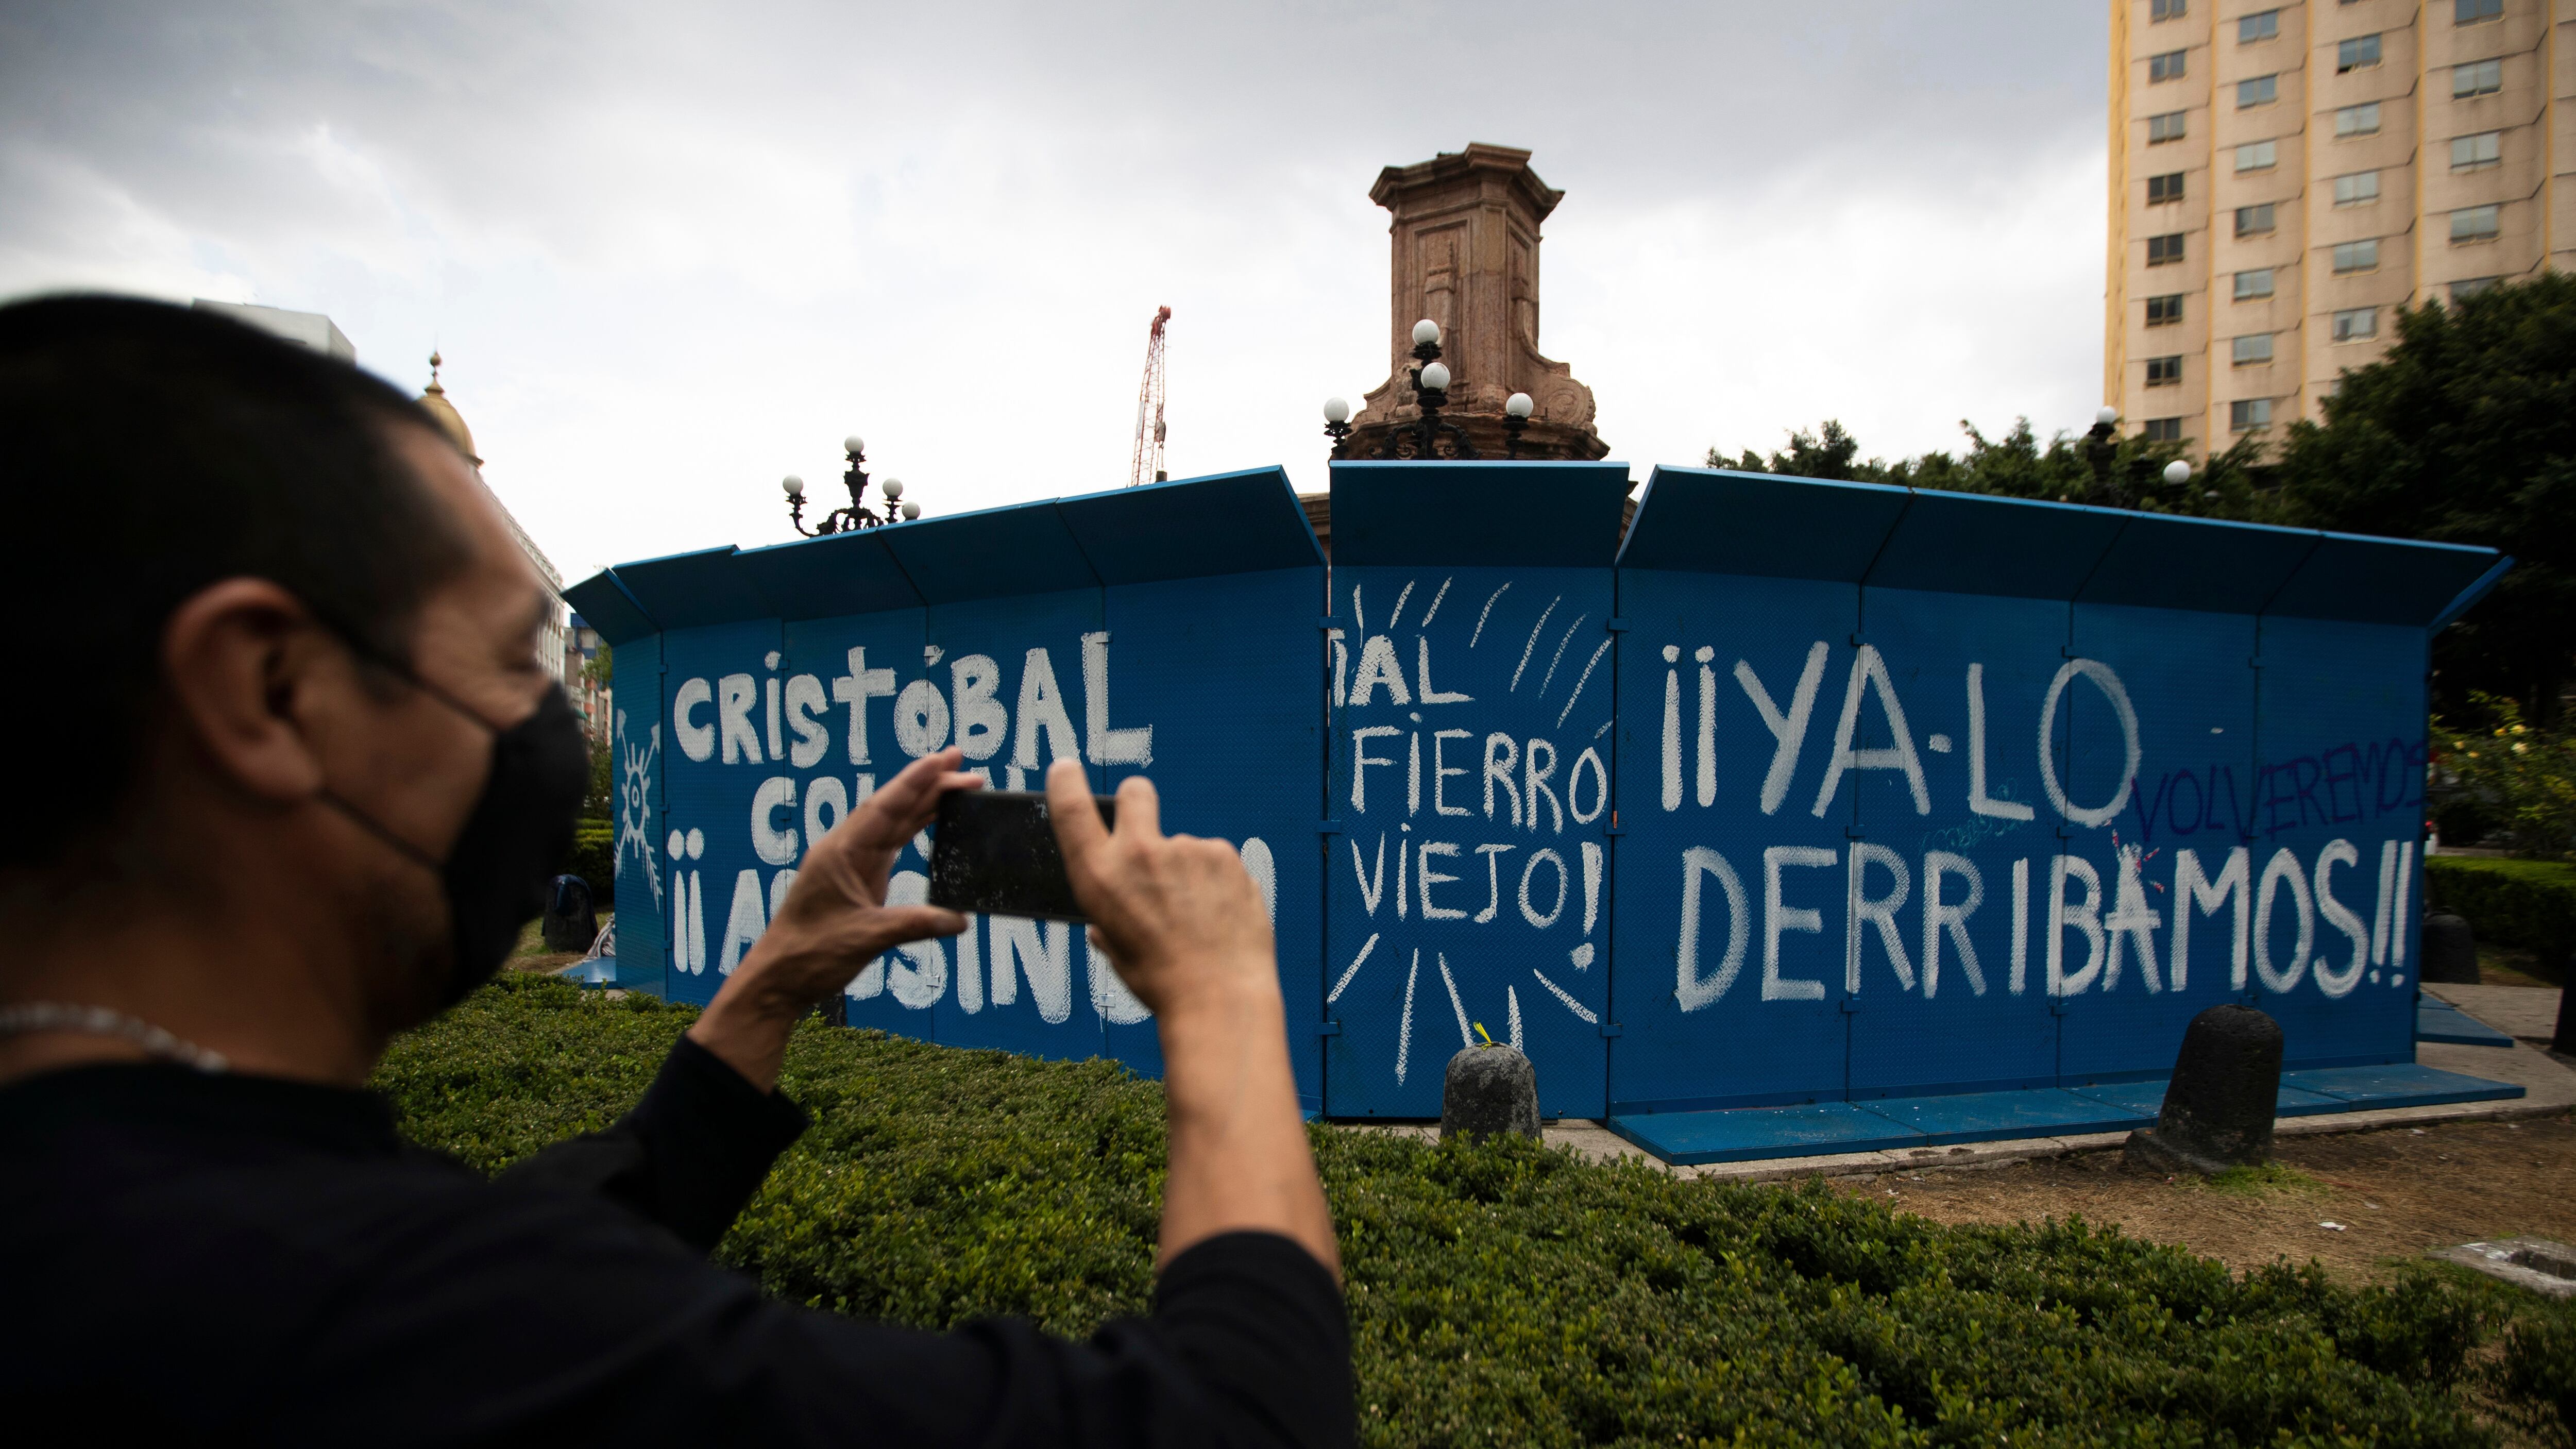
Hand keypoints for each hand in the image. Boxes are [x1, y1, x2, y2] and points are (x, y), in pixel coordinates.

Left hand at [689, 749, 979, 1088]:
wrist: (778, 978)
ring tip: (956, 784)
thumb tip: (958, 920)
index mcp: (841, 853)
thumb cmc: (809, 955)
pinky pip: (889, 844)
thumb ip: (913, 925)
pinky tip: (930, 820)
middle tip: (963, 764)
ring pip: (892, 824)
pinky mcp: (856, 880)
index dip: (916, 781)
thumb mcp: (865, 939)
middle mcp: (845, 851)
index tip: (944, 759)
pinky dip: (913, 829)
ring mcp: (850, 864)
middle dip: (927, 784)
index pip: (884, 808)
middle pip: (892, 808)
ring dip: (923, 803)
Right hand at [1044, 759, 1273, 1022]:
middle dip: (1137, 801)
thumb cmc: (1161, 981)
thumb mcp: (1116, 951)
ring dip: (1187, 869)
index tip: (1066, 769)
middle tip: (1147, 833)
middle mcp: (1140, 852)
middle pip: (1136, 793)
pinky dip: (1216, 882)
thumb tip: (1103, 923)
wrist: (1220, 997)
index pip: (1071, 808)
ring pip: (1183, 845)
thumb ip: (1106, 923)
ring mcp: (1187, 849)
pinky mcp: (1225, 855)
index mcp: (1100, 876)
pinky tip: (1220, 915)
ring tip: (1198, 916)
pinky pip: (1215, 861)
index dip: (1066, 781)